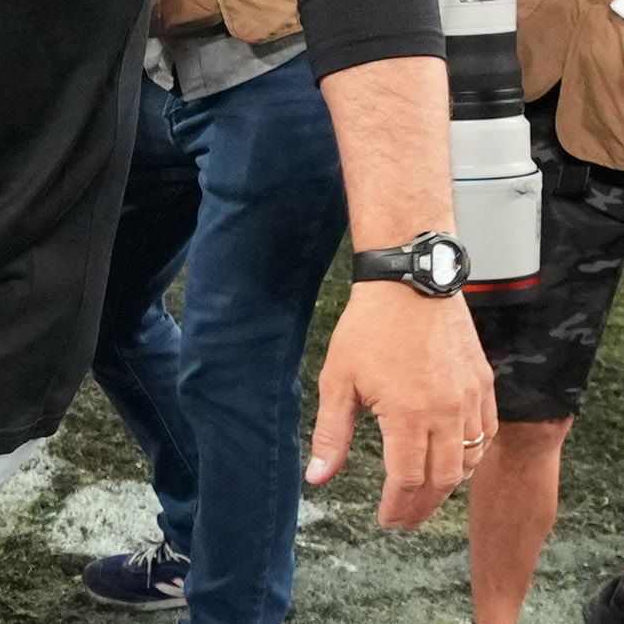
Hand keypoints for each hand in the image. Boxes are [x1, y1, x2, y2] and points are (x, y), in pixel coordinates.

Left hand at [306, 281, 496, 527]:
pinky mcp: (484, 384)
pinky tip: (454, 460)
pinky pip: (486, 433)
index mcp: (408, 415)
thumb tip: (317, 477)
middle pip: (442, 480)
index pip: (407, 480)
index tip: (386, 521)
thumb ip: (331, 434)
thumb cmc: (368, 328)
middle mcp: (446, 413)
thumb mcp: (338, 380)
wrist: (411, 283)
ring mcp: (470, 399)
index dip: (396, 507)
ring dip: (448, 485)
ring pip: (469, 460)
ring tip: (425, 495)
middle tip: (404, 519)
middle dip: (422, 506)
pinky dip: (471, 455)